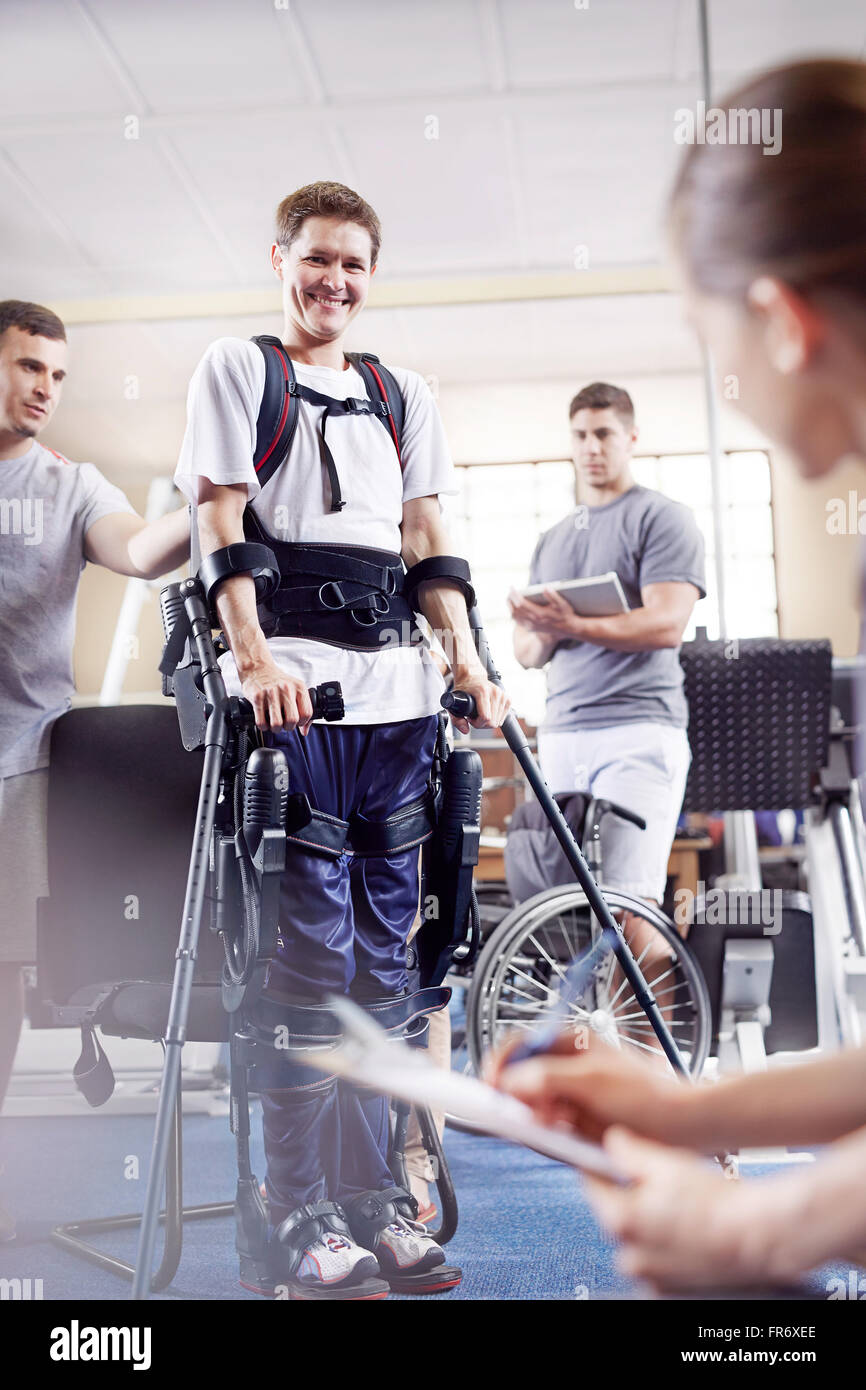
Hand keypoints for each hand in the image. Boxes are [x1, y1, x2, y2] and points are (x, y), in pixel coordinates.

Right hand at [239, 659, 313, 732]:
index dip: (302, 722)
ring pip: (277, 723)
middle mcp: (286, 689)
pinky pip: (261, 721)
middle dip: (288, 727)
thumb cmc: (278, 681)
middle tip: (285, 724)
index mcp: (299, 687)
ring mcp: (271, 693)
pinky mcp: (257, 697)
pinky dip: (263, 726)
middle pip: (292, 720)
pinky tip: (264, 721)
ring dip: (276, 729)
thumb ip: (303, 708)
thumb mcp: (295, 689)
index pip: (307, 713)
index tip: (297, 722)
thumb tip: (305, 730)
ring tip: (275, 724)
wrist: (258, 668)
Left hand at [448, 670, 511, 735]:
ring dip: (488, 722)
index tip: (470, 718)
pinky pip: (502, 718)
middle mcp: (495, 692)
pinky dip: (495, 718)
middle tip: (474, 716)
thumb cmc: (464, 689)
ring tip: (480, 713)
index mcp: (482, 691)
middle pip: (492, 722)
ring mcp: (503, 695)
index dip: (477, 723)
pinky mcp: (508, 699)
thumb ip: (456, 719)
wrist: (473, 677)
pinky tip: (488, 712)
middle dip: (482, 724)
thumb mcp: (454, 703)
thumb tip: (465, 731)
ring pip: (498, 722)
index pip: (486, 717)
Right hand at [487, 1031, 683, 1144]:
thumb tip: (513, 1080)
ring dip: (532, 1115)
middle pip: (521, 1076)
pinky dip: (546, 1131)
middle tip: (519, 1112)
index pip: (520, 1044)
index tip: (490, 1086)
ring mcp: (571, 1094)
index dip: (501, 1062)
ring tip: (549, 1124)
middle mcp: (567, 1066)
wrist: (682, 1126)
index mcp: (570, 1042)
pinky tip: (559, 1133)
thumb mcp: (593, 1081)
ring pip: (532, 1104)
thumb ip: (549, 1078)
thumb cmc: (647, 1095)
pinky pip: (547, 1126)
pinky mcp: (577, 1121)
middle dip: (516, 1094)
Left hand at [508, 587, 582, 638]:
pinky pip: (518, 621)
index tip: (512, 587)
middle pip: (515, 610)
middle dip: (510, 600)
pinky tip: (515, 608)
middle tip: (509, 591)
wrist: (569, 629)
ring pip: (515, 617)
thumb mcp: (562, 604)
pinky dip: (514, 614)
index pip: (521, 604)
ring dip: (511, 607)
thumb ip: (553, 596)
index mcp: (539, 614)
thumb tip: (545, 588)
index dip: (515, 595)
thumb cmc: (566, 614)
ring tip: (510, 598)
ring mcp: (531, 626)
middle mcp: (533, 621)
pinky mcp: (531, 629)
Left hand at [586, 1127, 800, 1290]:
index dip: (600, 1165)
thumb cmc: (718, 1204)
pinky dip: (668, 1248)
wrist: (759, 1237)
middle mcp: (631, 1255)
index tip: (604, 1156)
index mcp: (621, 1220)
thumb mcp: (667, 1162)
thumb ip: (628, 1151)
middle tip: (661, 1182)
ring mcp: (652, 1277)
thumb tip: (612, 1143)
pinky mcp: (671, 1291)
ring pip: (640, 1240)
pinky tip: (690, 1232)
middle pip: (618, 1214)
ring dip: (652, 1224)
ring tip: (683, 1208)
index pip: (593, 1185)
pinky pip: (659, 1262)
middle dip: (633, 1196)